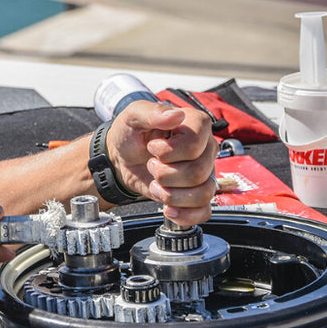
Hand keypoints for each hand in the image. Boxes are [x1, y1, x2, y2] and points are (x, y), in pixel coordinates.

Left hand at [108, 100, 216, 225]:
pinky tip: (168, 209)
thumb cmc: (130, 133)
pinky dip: (185, 215)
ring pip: (204, 193)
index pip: (196, 144)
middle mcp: (205, 149)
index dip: (170, 151)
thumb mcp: (134, 115)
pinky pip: (204, 211)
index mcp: (195, 125)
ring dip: (171, 195)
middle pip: (199, 172)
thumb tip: (176, 114)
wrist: (121, 156)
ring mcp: (203, 172)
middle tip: (151, 165)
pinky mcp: (196, 194)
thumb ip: (153, 112)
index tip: (153, 147)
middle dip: (166, 174)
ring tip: (156, 184)